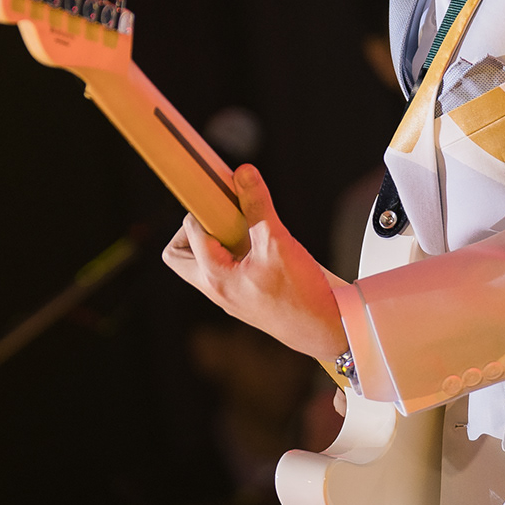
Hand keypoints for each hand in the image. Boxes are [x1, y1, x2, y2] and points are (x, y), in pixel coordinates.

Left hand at [163, 163, 347, 359]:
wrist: (326, 331)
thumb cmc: (300, 295)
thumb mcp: (277, 242)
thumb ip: (257, 205)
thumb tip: (243, 173)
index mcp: (214, 277)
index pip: (191, 230)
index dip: (204, 205)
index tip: (222, 191)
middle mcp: (214, 289)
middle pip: (178, 254)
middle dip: (193, 228)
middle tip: (222, 215)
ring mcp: (227, 296)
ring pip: (200, 263)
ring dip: (214, 241)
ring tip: (243, 229)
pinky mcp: (242, 298)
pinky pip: (222, 271)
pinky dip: (232, 253)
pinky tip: (259, 246)